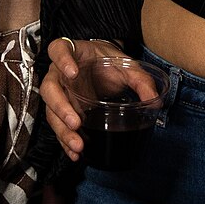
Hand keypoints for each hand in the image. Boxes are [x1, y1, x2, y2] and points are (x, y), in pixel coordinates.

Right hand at [39, 37, 151, 160]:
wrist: (102, 67)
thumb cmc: (109, 63)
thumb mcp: (127, 66)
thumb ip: (140, 80)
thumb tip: (154, 101)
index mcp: (72, 53)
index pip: (58, 49)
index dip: (62, 60)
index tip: (73, 73)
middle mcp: (59, 73)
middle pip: (50, 87)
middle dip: (60, 107)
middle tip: (76, 122)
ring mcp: (59, 93)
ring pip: (51, 111)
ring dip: (62, 130)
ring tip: (78, 145)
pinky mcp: (62, 111)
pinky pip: (58, 127)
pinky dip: (65, 141)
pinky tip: (75, 154)